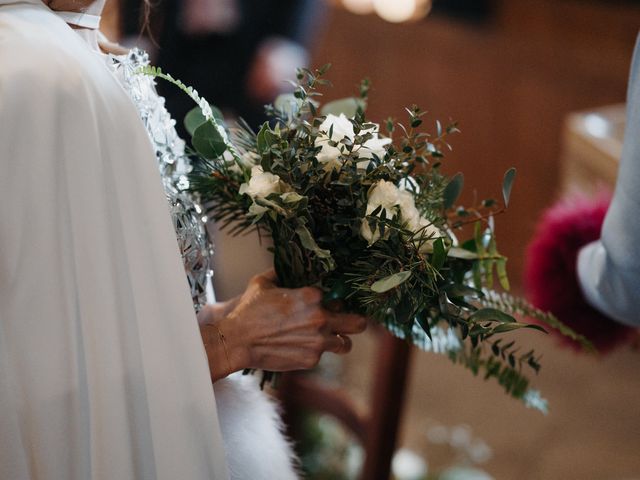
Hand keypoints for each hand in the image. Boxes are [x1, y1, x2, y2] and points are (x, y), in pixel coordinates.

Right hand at [199, 271, 366, 380]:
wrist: (237, 340)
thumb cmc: (249, 310)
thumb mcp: (263, 283)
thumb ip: (279, 273)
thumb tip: (283, 267)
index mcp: (312, 296)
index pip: (336, 297)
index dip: (332, 300)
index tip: (327, 303)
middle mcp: (320, 318)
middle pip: (357, 322)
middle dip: (357, 321)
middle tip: (351, 322)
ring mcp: (318, 341)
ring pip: (345, 343)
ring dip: (340, 340)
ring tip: (332, 339)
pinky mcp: (311, 359)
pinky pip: (323, 356)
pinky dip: (315, 352)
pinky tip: (302, 347)